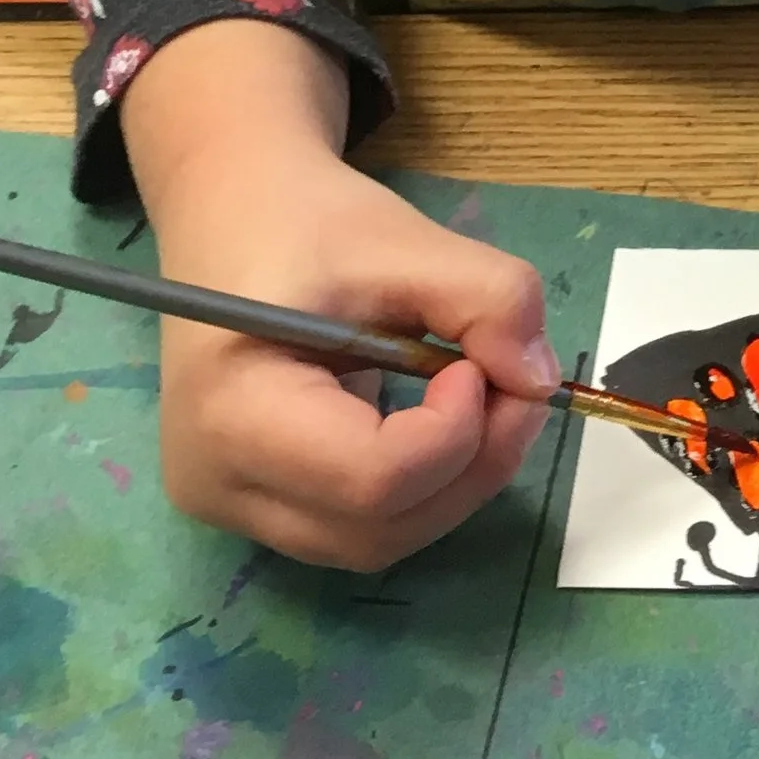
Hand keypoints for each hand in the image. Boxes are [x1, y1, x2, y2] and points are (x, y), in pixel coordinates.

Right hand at [124, 20, 559, 569]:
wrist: (231, 215)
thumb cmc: (303, 221)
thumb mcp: (403, 239)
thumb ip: (487, 299)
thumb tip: (541, 381)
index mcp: (234, 414)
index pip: (370, 480)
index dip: (453, 434)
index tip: (476, 362)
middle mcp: (217, 485)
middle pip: (376, 530)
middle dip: (472, 466)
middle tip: (517, 386)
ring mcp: (231, 506)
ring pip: (375, 542)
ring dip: (454, 482)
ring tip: (483, 397)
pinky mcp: (255, 506)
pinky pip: (358, 526)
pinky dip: (421, 486)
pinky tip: (440, 419)